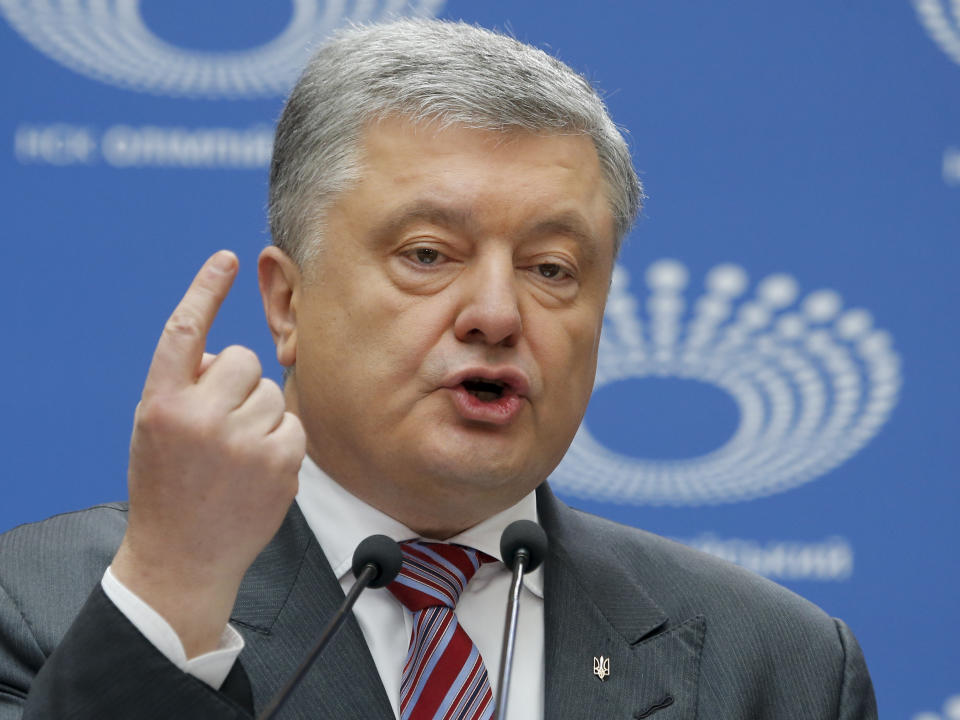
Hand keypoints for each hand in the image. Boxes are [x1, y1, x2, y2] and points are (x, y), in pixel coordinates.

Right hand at [111, 250, 305, 656]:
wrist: (183, 558)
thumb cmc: (169, 486)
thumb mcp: (156, 430)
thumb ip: (186, 387)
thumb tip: (230, 358)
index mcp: (160, 403)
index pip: (184, 332)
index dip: (206, 290)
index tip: (227, 259)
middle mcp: (199, 417)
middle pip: (244, 360)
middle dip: (238, 384)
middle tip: (221, 425)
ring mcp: (241, 440)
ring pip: (273, 392)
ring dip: (260, 415)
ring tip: (236, 456)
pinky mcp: (279, 461)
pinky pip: (293, 423)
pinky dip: (281, 441)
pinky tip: (258, 470)